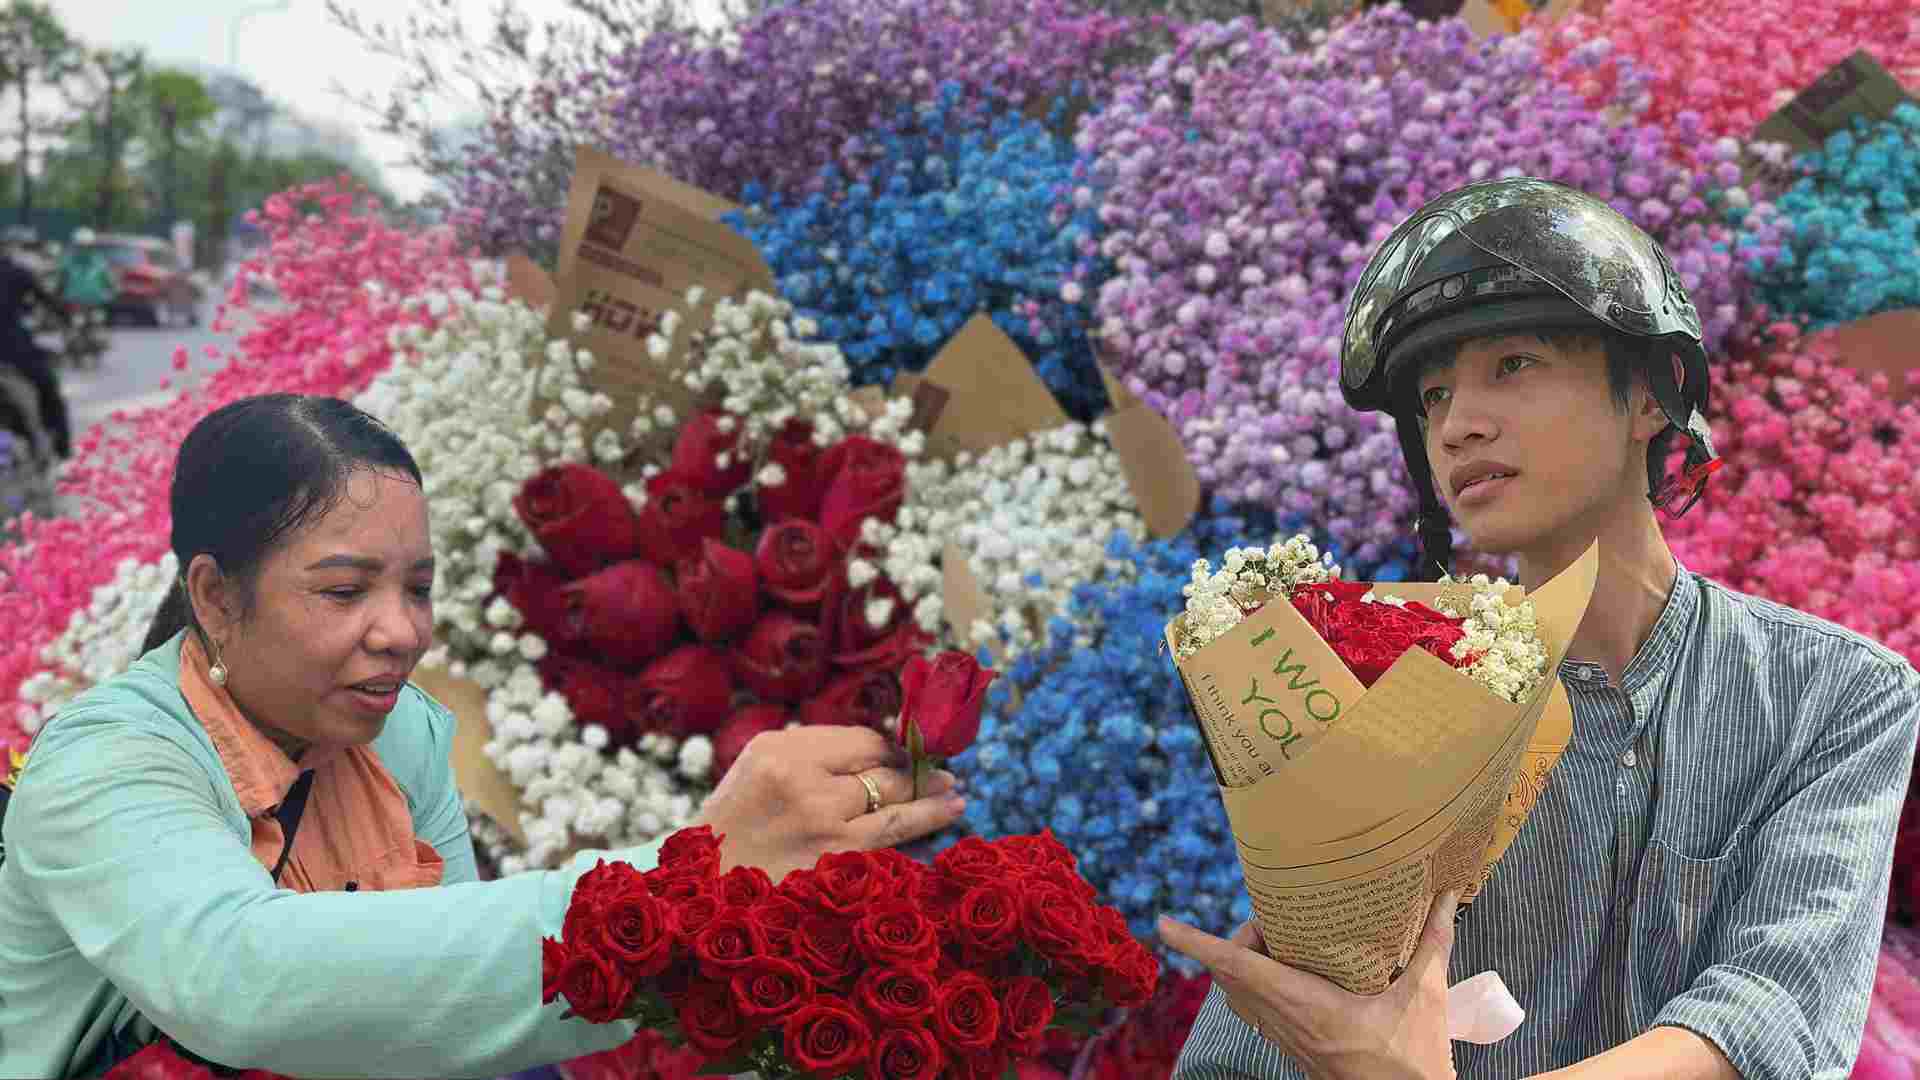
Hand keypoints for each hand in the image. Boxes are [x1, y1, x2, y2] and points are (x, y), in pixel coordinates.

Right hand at [690, 724, 964, 881]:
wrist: (700, 890)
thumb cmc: (732, 826)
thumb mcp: (756, 770)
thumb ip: (811, 753)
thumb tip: (879, 747)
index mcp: (779, 751)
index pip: (858, 740)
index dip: (892, 745)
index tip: (910, 750)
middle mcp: (802, 781)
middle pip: (880, 767)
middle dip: (916, 768)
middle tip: (941, 770)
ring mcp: (821, 823)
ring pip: (893, 801)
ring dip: (931, 794)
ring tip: (955, 791)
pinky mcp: (834, 862)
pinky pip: (888, 837)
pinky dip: (921, 822)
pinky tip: (945, 813)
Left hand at [1158, 891, 1460, 1079]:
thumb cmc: (1411, 1061)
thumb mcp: (1423, 997)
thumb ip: (1430, 945)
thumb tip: (1445, 899)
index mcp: (1304, 1004)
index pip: (1235, 966)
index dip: (1196, 942)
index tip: (1164, 925)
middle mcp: (1285, 1022)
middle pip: (1230, 976)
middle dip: (1231, 941)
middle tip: (1265, 918)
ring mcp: (1287, 1040)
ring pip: (1239, 998)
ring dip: (1240, 966)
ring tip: (1273, 941)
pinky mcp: (1296, 1051)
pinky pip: (1257, 1015)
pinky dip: (1256, 988)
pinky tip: (1286, 977)